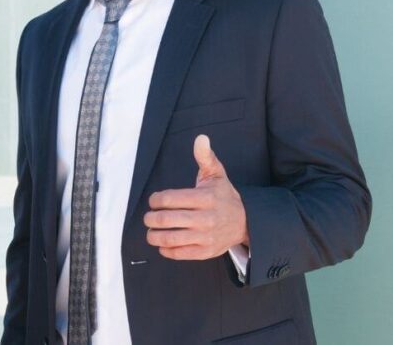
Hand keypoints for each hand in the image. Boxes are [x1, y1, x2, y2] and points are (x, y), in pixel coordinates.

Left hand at [144, 135, 247, 259]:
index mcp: (205, 198)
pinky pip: (180, 254)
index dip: (156, 200)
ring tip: (151, 232)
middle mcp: (206, 218)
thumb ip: (205, 157)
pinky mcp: (206, 251)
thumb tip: (201, 138)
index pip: (170, 199)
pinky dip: (166, 250)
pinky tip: (162, 245)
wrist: (246, 221)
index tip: (153, 201)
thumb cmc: (224, 196)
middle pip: (167, 220)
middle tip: (147, 218)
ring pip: (171, 239)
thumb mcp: (216, 174)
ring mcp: (206, 237)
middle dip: (151, 219)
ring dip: (154, 236)